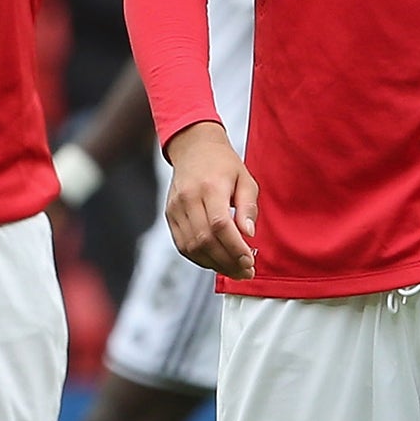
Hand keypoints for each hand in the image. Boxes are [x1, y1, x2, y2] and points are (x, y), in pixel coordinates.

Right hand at [163, 120, 257, 278]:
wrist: (194, 148)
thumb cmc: (224, 164)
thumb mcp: (245, 179)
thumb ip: (248, 207)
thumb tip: (248, 234)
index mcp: (210, 186)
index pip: (219, 224)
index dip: (234, 247)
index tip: (249, 261)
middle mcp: (188, 198)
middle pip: (205, 240)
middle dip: (227, 261)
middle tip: (246, 272)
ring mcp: (175, 208)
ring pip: (192, 247)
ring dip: (215, 264)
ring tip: (235, 270)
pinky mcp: (169, 216)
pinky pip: (183, 245)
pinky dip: (200, 258)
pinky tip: (217, 262)